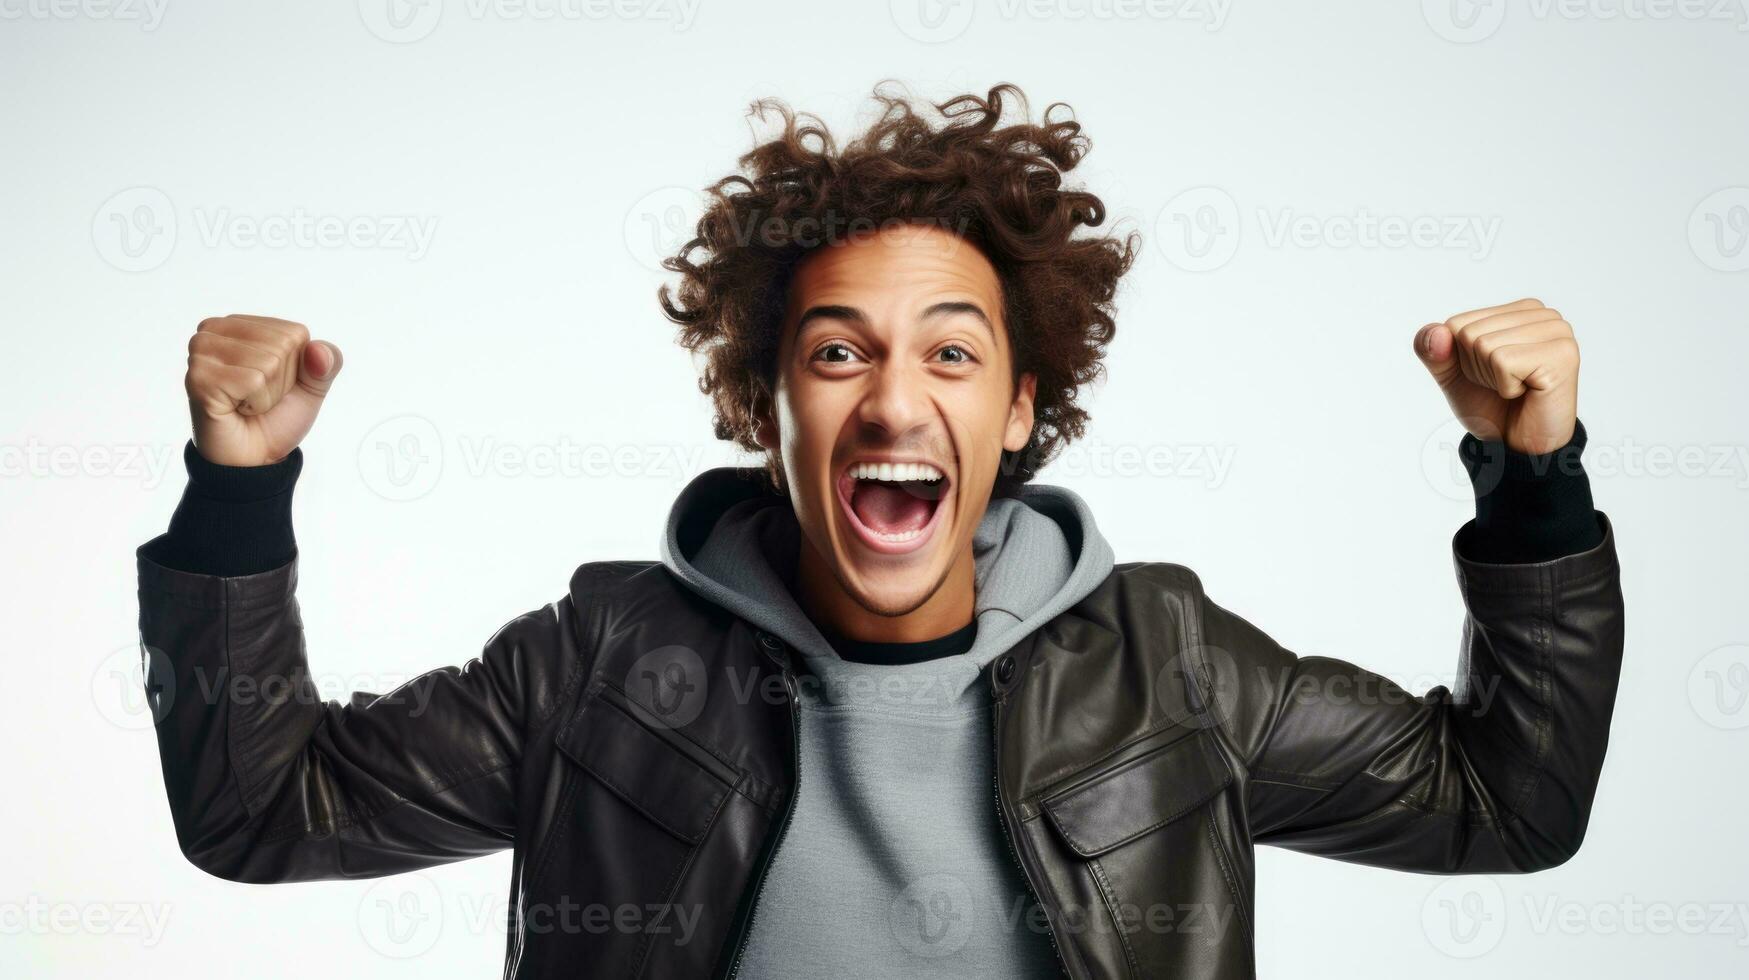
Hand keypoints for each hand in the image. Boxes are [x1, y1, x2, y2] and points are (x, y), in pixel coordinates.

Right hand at [184, 314, 342, 465]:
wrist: (253, 457)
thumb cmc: (275, 417)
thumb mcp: (312, 386)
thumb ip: (327, 362)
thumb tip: (319, 350)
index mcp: (241, 324)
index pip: (295, 333)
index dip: (296, 367)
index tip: (273, 384)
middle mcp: (214, 330)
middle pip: (282, 345)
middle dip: (281, 381)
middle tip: (258, 397)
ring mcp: (202, 352)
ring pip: (268, 363)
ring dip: (268, 395)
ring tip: (246, 403)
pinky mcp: (198, 376)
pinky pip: (253, 382)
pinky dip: (256, 404)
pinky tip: (236, 409)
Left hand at [1414, 298, 1578, 454]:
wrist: (1517, 444)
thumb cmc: (1492, 405)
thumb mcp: (1451, 375)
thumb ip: (1432, 351)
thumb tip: (1435, 332)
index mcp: (1518, 310)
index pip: (1457, 323)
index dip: (1461, 358)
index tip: (1489, 373)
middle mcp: (1541, 314)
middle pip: (1469, 333)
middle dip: (1477, 369)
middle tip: (1505, 385)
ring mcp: (1557, 331)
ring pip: (1485, 346)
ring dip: (1492, 379)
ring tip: (1518, 388)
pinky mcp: (1562, 354)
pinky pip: (1503, 362)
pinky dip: (1506, 387)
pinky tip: (1529, 392)